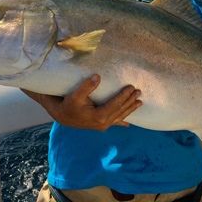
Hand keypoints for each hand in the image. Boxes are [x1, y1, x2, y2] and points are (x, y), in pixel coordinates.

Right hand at [25, 74, 142, 130]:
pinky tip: (129, 124)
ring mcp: (102, 125)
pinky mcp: (100, 125)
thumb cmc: (68, 104)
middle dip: (130, 101)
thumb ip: (87, 86)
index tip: (131, 87)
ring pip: (120, 117)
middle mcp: (103, 123)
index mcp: (99, 116)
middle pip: (120, 111)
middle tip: (139, 92)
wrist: (62, 116)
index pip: (115, 105)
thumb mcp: (75, 94)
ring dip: (130, 109)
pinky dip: (122, 121)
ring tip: (139, 102)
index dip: (124, 96)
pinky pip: (114, 123)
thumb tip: (98, 77)